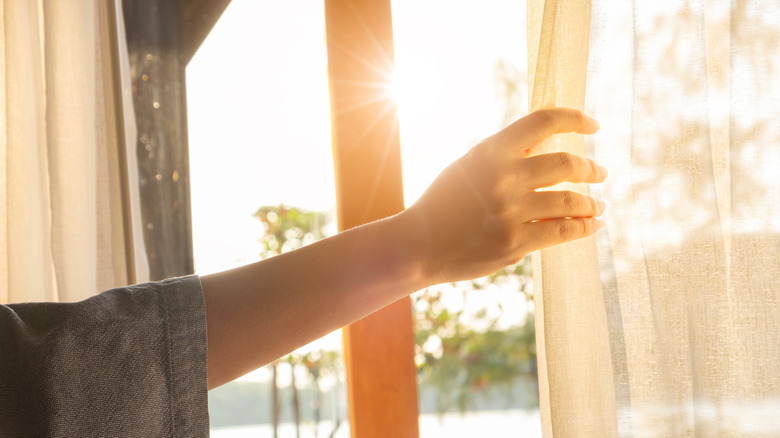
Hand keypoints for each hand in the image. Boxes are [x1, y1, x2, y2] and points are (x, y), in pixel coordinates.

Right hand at [401, 108, 606, 283]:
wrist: (417, 245)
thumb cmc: (444, 203)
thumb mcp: (469, 167)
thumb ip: (505, 156)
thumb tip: (548, 146)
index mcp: (490, 151)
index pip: (544, 121)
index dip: (575, 118)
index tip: (594, 125)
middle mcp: (503, 178)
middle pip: (567, 163)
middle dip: (591, 168)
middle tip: (601, 173)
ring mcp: (510, 213)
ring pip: (571, 201)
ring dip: (592, 202)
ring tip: (600, 205)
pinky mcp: (514, 244)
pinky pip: (562, 232)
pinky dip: (584, 228)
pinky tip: (593, 225)